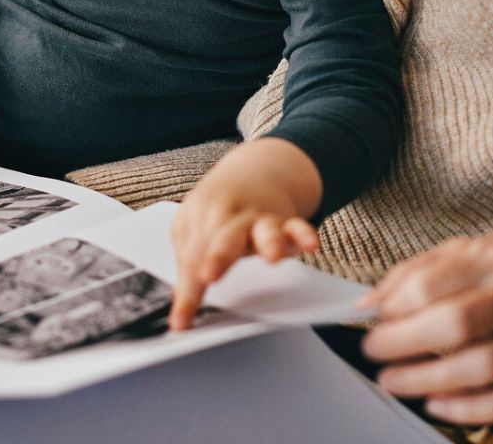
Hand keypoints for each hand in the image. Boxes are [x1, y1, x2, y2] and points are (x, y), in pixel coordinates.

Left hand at [169, 138, 321, 330]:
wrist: (251, 171)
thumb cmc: (217, 207)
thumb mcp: (192, 226)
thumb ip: (190, 261)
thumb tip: (181, 305)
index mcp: (203, 220)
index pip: (192, 261)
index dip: (187, 294)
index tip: (181, 322)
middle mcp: (232, 219)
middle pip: (224, 239)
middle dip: (217, 258)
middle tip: (208, 275)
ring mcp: (260, 220)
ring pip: (265, 230)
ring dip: (269, 242)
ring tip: (273, 257)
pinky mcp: (286, 222)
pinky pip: (297, 227)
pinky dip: (304, 234)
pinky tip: (311, 245)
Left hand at [358, 231, 492, 424]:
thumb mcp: (471, 251)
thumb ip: (419, 270)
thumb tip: (370, 302)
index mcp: (491, 257)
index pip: (429, 283)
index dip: (391, 306)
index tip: (368, 318)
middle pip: (454, 323)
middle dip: (403, 342)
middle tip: (374, 350)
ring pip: (483, 365)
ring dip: (430, 379)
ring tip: (396, 380)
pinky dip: (470, 408)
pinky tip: (438, 404)